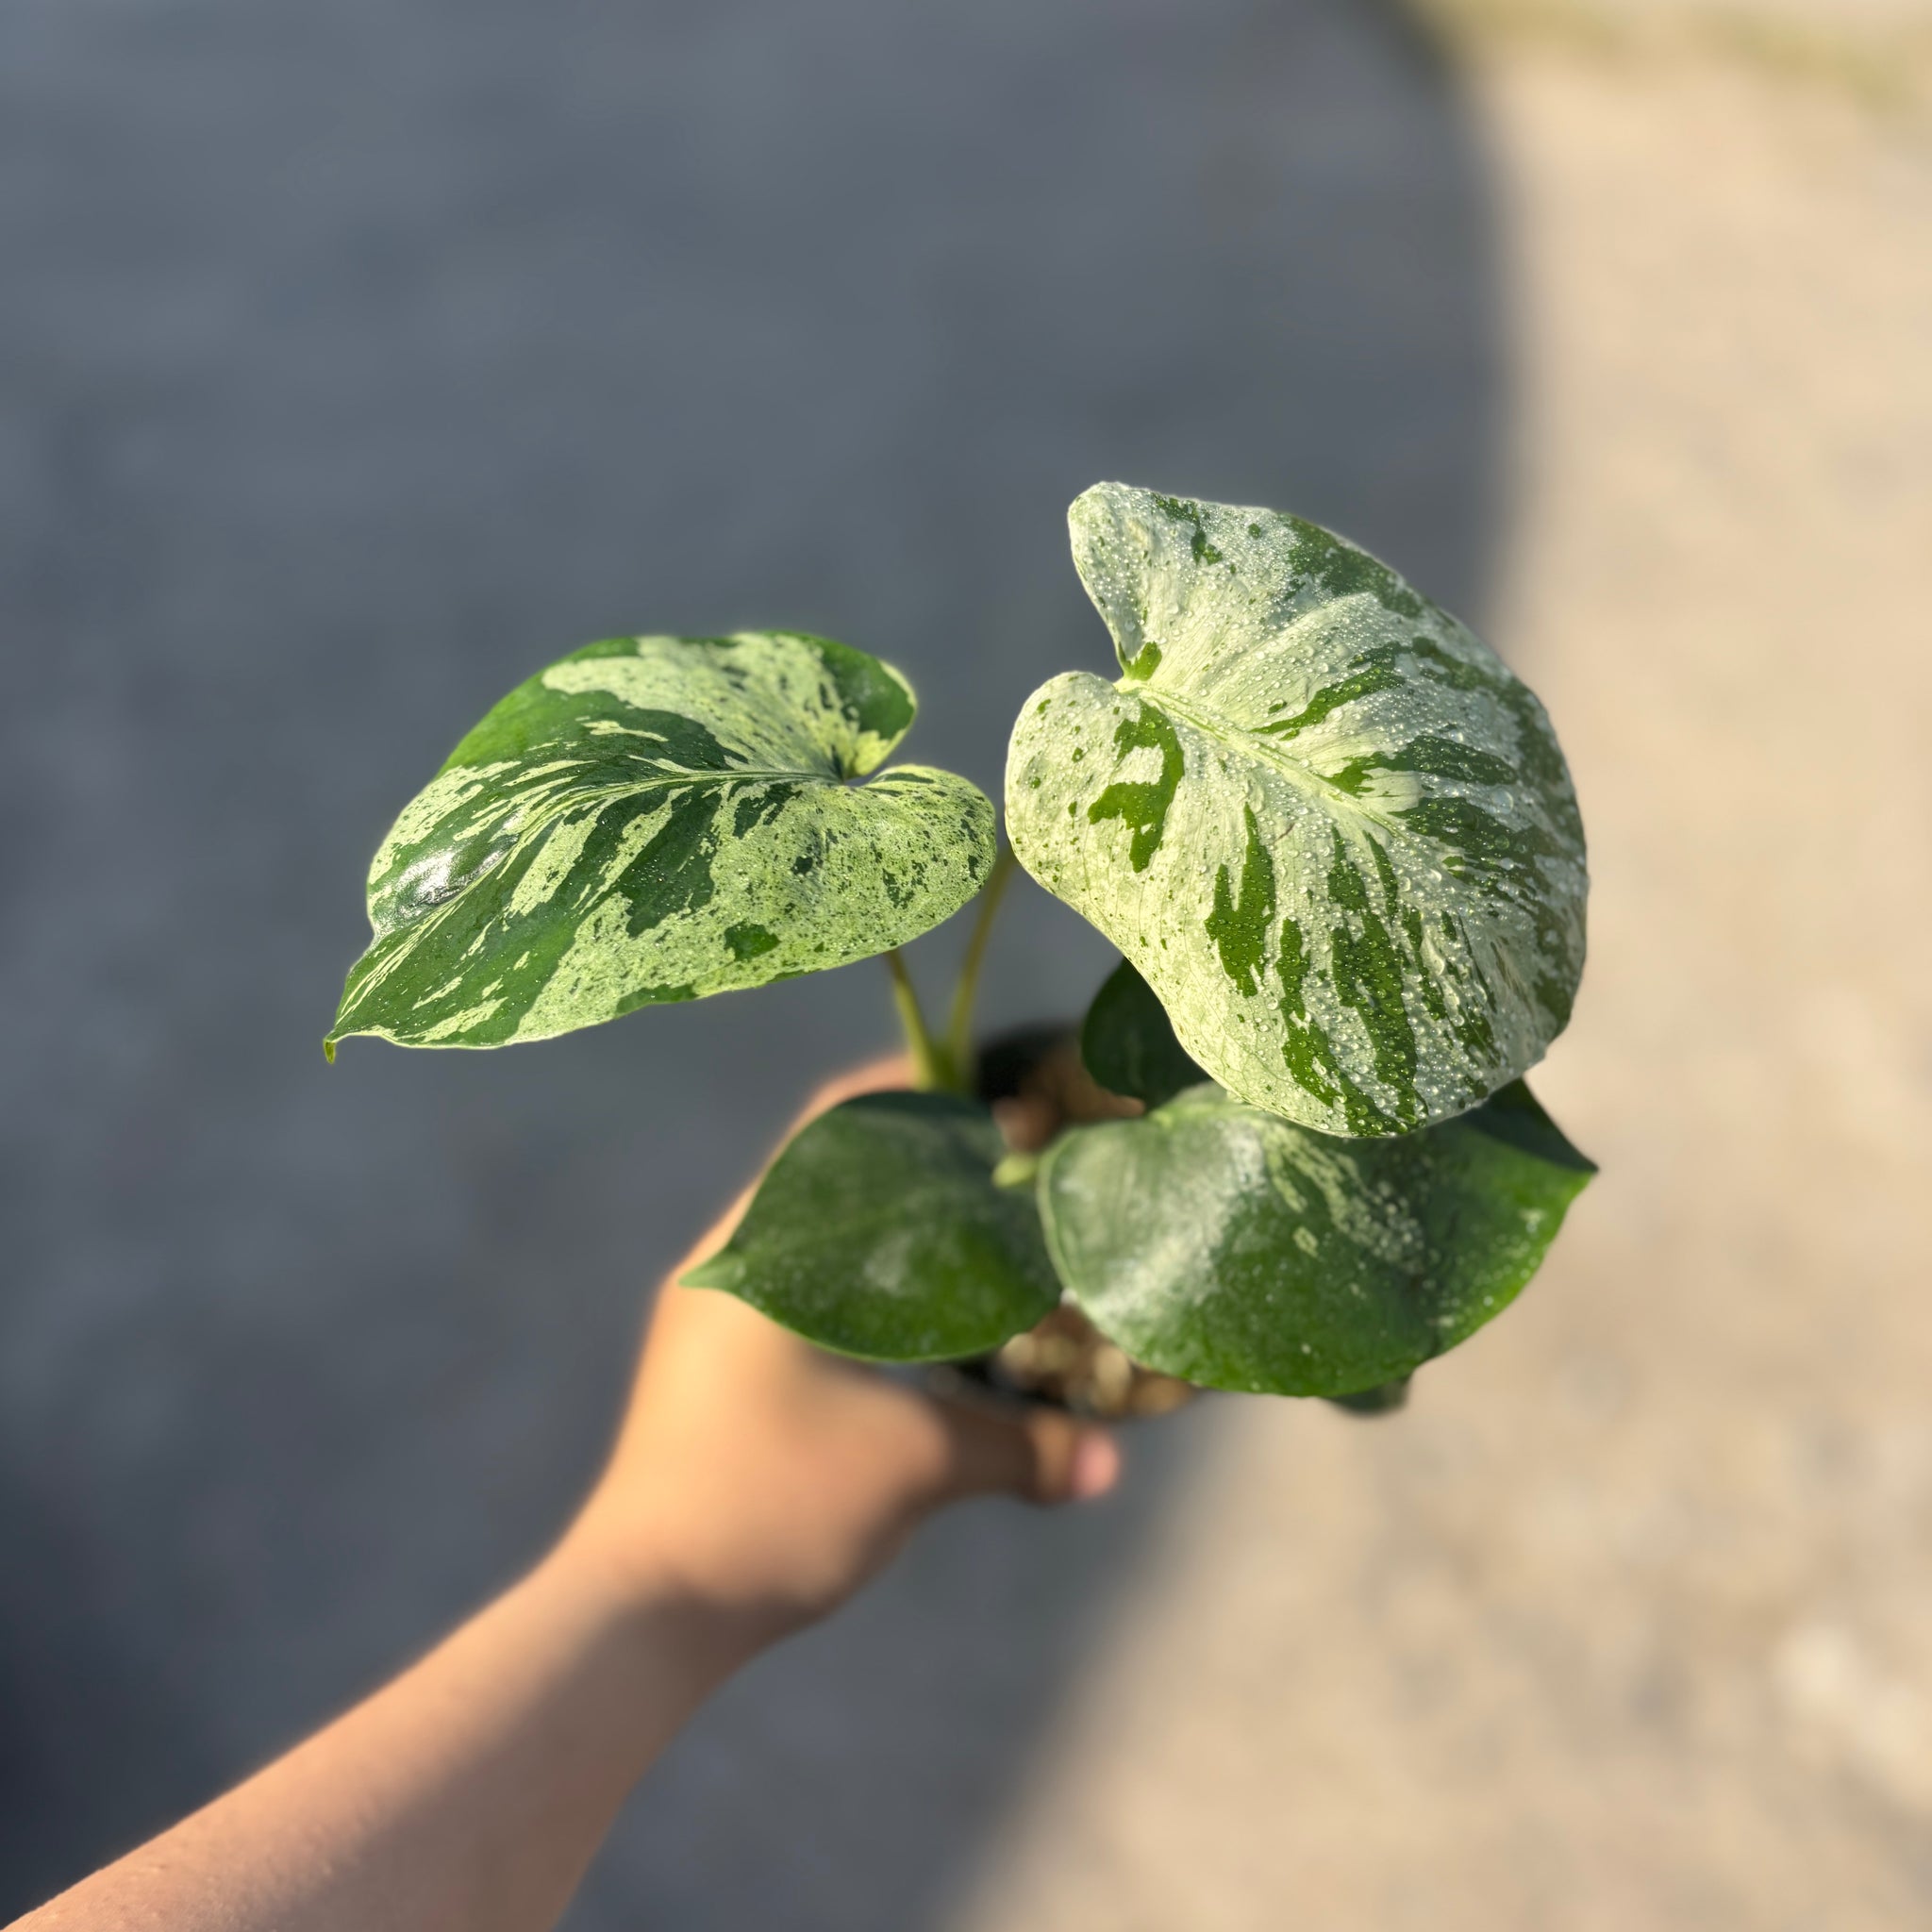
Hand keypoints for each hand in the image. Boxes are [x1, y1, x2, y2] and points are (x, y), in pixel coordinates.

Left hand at [558, 1057, 1120, 1655]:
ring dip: (882, 1231)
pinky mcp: (704, 1370)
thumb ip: (1020, 1449)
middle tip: (1003, 1172)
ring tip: (969, 1240)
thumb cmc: (773, 1502)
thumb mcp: (914, 1466)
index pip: (833, 1125)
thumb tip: (1110, 1463)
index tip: (993, 1100)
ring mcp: (706, 1318)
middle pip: (825, 1175)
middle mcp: (725, 1265)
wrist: (645, 1608)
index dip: (915, 1096)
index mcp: (760, 1250)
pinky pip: (793, 1288)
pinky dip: (855, 1283)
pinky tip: (909, 1322)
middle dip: (915, 1167)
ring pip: (808, 1239)